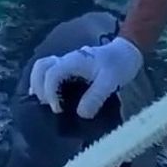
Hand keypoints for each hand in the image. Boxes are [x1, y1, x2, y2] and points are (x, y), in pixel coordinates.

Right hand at [28, 37, 143, 118]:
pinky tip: (49, 97)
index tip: (58, 110)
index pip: (51, 75)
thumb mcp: (112, 81)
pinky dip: (45, 83)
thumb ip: (96, 96)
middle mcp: (67, 60)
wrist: (127, 52)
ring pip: (42, 67)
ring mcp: (67, 62)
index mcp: (74, 61)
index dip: (50, 94)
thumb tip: (80, 114)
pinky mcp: (71, 67)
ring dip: (38, 84)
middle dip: (39, 87)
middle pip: (40, 67)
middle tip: (49, 106)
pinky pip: (50, 71)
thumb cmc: (120, 64)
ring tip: (44, 102)